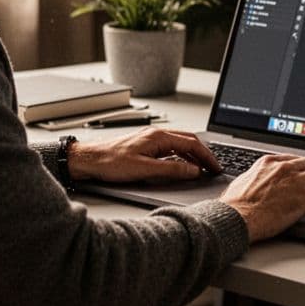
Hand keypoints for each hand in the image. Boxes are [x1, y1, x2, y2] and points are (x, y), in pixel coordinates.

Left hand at [67, 127, 220, 183]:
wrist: (89, 160)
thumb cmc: (110, 162)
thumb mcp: (144, 170)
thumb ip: (171, 170)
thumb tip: (193, 171)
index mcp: (158, 136)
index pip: (192, 144)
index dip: (207, 157)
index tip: (215, 168)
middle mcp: (156, 135)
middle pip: (189, 142)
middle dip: (204, 155)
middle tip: (214, 168)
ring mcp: (151, 140)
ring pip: (180, 145)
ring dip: (194, 156)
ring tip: (203, 169)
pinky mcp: (146, 147)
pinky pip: (170, 150)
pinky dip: (182, 158)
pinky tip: (183, 167)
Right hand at [218, 154, 304, 241]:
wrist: (236, 218)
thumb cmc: (234, 205)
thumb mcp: (243, 181)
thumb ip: (256, 177)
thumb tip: (258, 182)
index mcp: (269, 162)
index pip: (295, 159)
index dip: (304, 169)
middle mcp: (284, 167)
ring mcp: (296, 181)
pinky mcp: (304, 198)